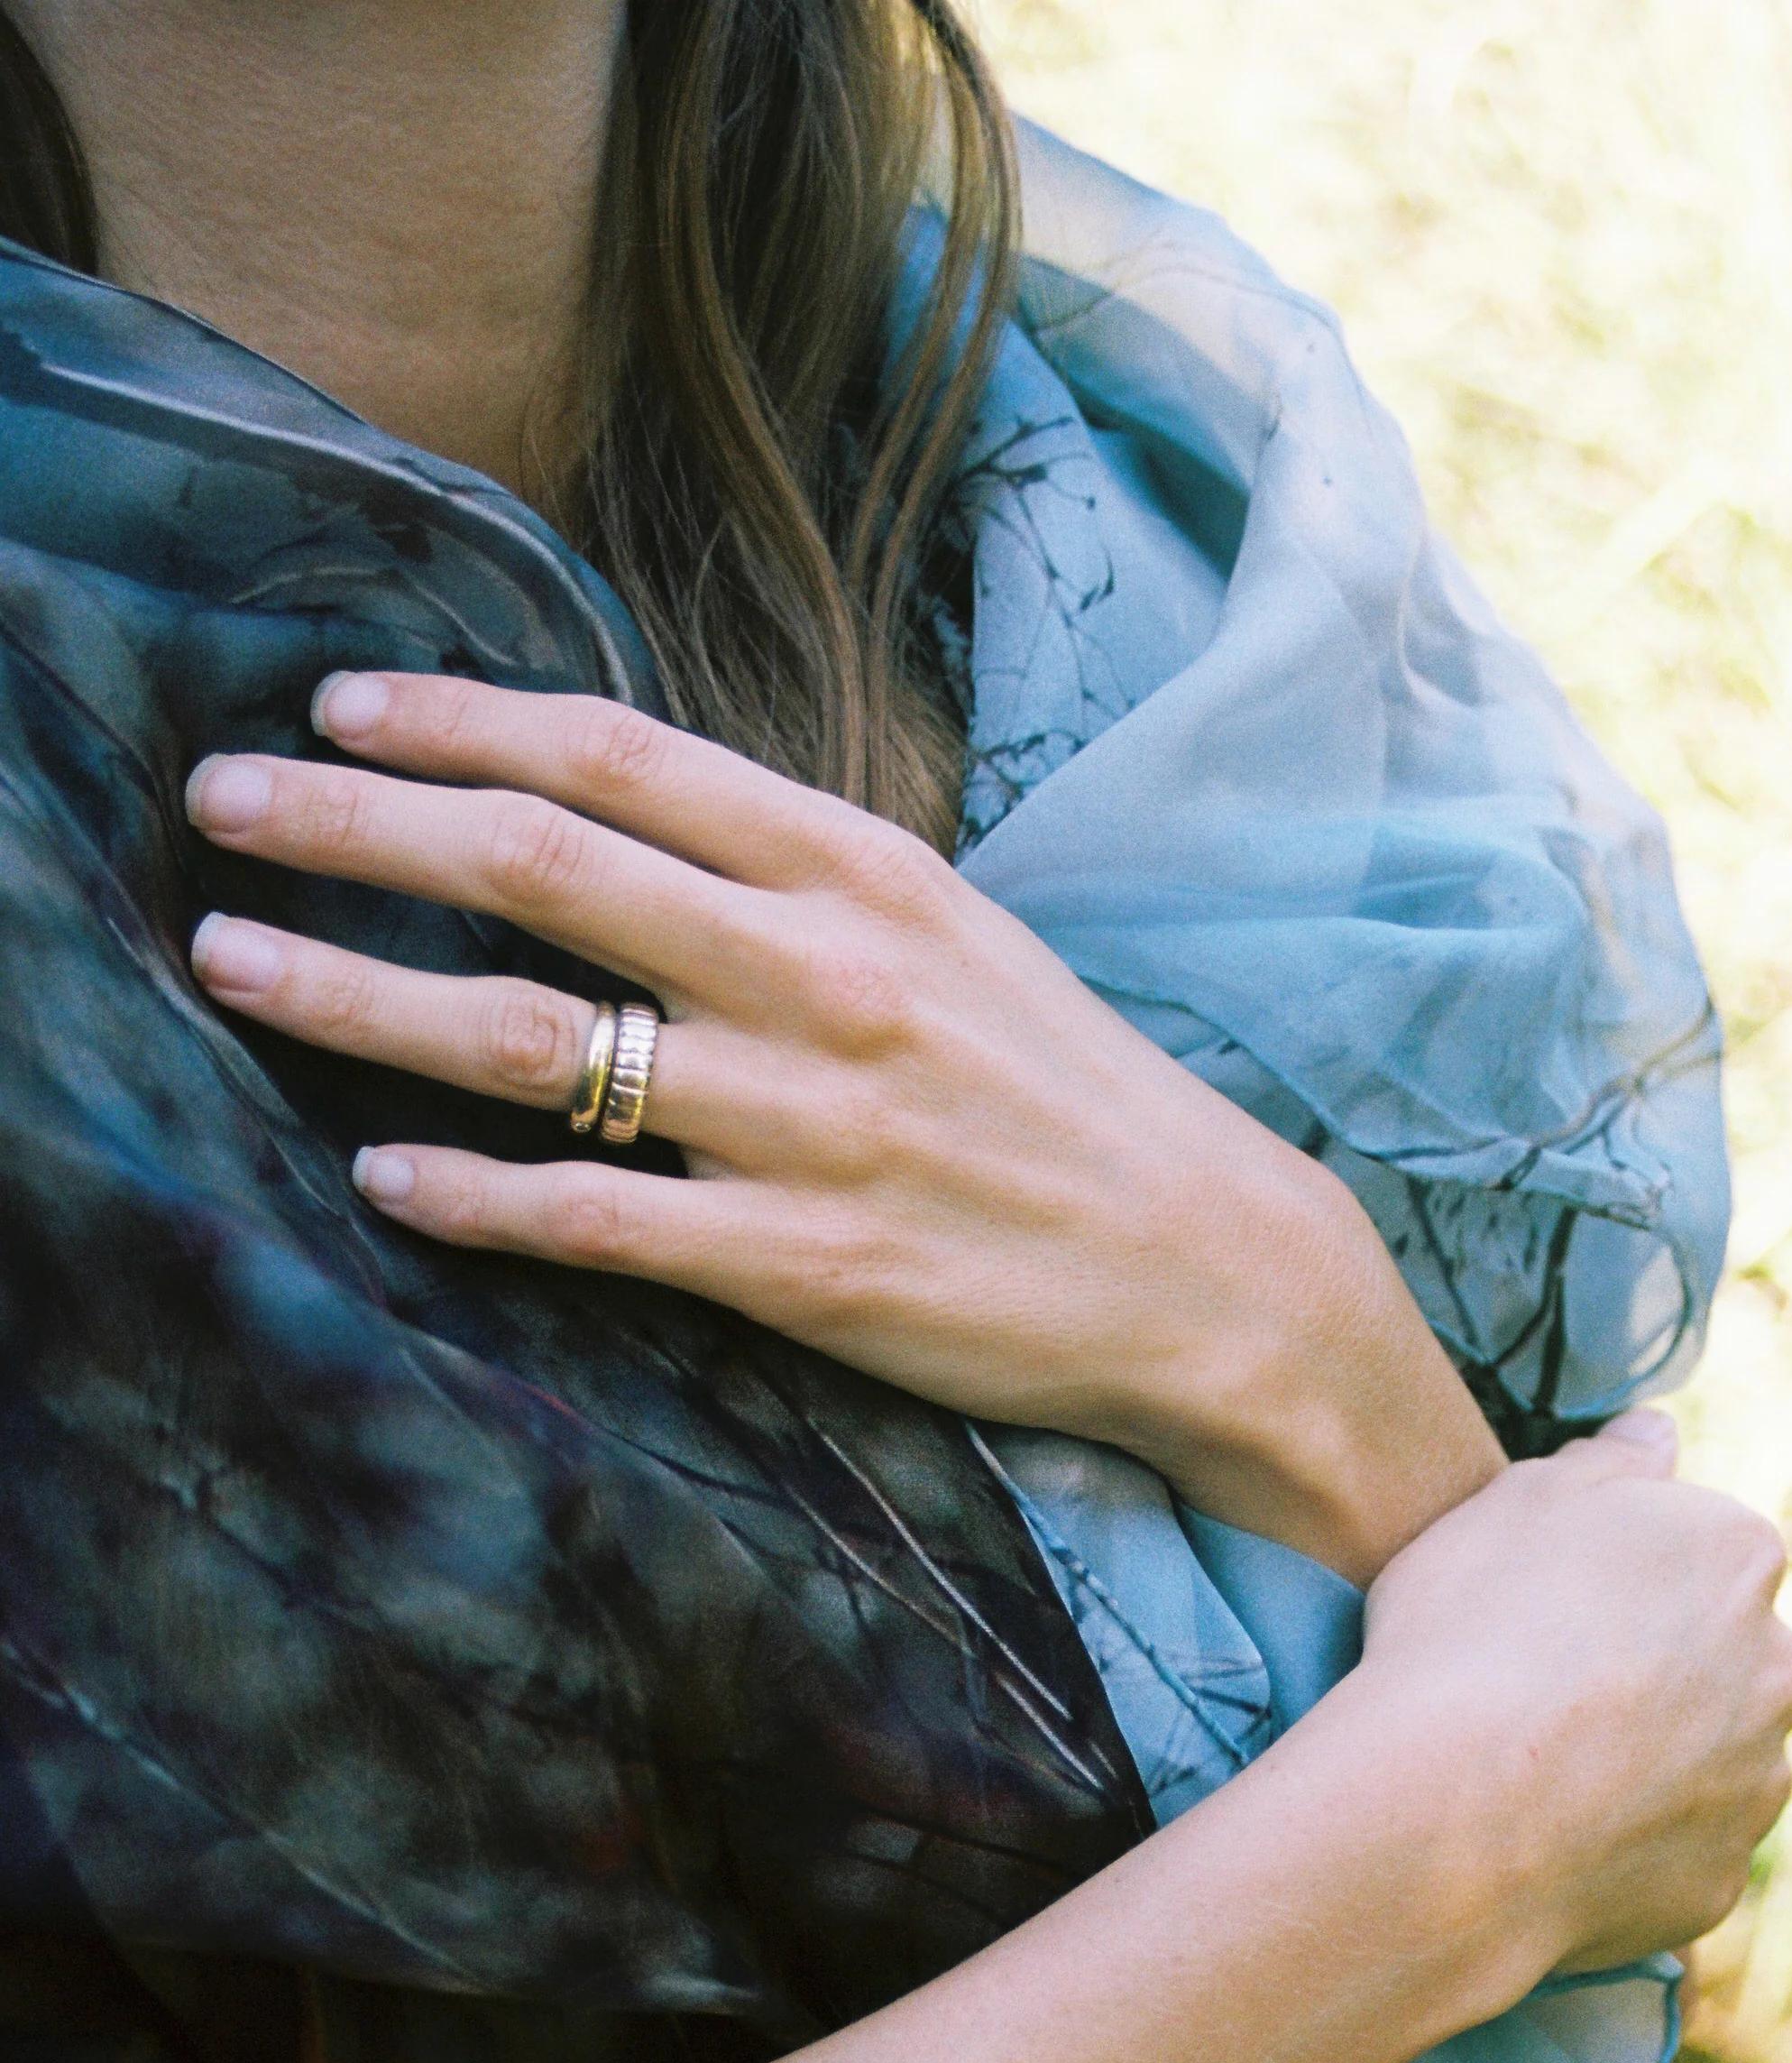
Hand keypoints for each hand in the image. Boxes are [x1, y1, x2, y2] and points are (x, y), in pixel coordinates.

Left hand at [186, 676, 1500, 1579]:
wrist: (1221, 1272)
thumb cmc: (1074, 1100)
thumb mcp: (954, 937)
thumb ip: (794, 881)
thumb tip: (627, 829)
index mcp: (860, 873)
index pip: (615, 756)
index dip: (454, 717)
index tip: (334, 704)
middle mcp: (821, 975)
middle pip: (536, 866)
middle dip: (350, 826)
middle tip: (215, 804)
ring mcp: (809, 1122)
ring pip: (533, 1040)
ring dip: (355, 996)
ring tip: (229, 965)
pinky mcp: (808, 1265)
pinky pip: (601, 1220)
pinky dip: (472, 1197)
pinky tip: (376, 1177)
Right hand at [1301, 1408, 1791, 2014]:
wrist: (1452, 1807)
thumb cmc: (1470, 1631)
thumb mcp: (1515, 1499)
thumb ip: (1607, 1461)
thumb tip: (1657, 1433)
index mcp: (1738, 1556)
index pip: (1703, 1554)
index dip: (1620, 1583)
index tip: (1551, 1611)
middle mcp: (1779, 1668)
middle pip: (1728, 1663)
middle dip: (1665, 1677)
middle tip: (1550, 1696)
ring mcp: (1756, 1786)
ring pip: (1714, 1766)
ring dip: (1654, 1767)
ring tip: (1541, 1779)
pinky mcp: (1720, 1883)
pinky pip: (1675, 1859)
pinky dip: (1627, 1853)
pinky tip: (1547, 1844)